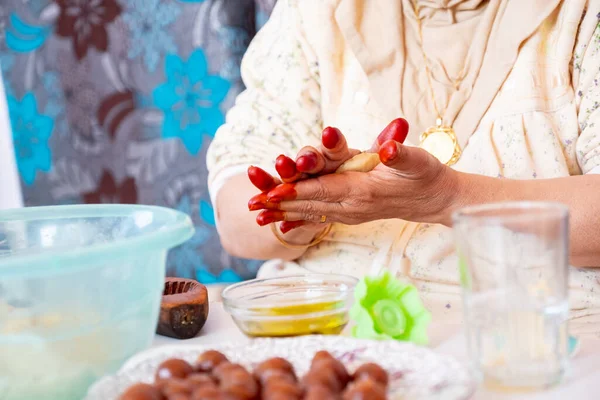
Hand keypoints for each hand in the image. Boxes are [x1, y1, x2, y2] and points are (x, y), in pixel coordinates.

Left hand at [247, 119, 409, 233]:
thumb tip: (388, 148)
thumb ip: (400, 155)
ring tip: (256, 215)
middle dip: (278, 204)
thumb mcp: (417, 161)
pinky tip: (280, 224)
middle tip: (250, 205)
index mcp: (363, 191)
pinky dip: (297, 220)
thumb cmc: (425, 176)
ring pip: (309, 214)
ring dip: (282, 214)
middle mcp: (352, 207)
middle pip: (309, 205)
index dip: (297, 191)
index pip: (323, 191)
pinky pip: (318, 218)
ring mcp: (349, 214)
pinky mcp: (349, 214)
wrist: (433, 200)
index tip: (272, 193)